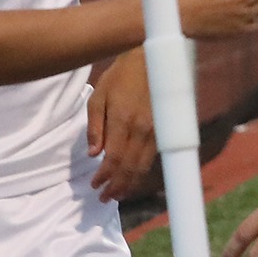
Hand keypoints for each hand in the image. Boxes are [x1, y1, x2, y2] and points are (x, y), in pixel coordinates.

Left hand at [87, 49, 156, 201]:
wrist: (151, 58)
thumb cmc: (121, 75)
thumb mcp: (99, 95)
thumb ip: (95, 126)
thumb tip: (94, 154)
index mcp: (122, 120)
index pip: (113, 158)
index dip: (104, 176)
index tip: (94, 186)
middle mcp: (142, 129)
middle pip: (129, 167)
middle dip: (116, 186)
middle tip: (104, 198)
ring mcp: (156, 130)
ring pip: (143, 166)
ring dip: (130, 184)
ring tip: (118, 195)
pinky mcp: (163, 130)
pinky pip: (152, 157)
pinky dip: (142, 172)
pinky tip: (134, 178)